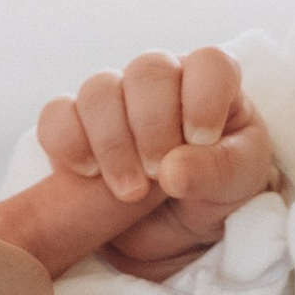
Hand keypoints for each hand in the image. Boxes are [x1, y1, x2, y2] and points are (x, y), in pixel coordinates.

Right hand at [0, 47, 279, 280]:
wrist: (177, 231)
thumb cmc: (218, 191)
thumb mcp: (238, 185)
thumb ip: (217, 172)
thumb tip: (172, 171)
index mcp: (211, 84)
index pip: (208, 63)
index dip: (203, 98)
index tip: (201, 140)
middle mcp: (162, 82)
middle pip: (147, 71)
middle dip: (153, 126)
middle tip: (159, 173)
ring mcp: (115, 100)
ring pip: (99, 91)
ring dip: (112, 142)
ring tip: (130, 190)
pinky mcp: (76, 129)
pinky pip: (56, 117)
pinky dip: (67, 144)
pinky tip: (89, 174)